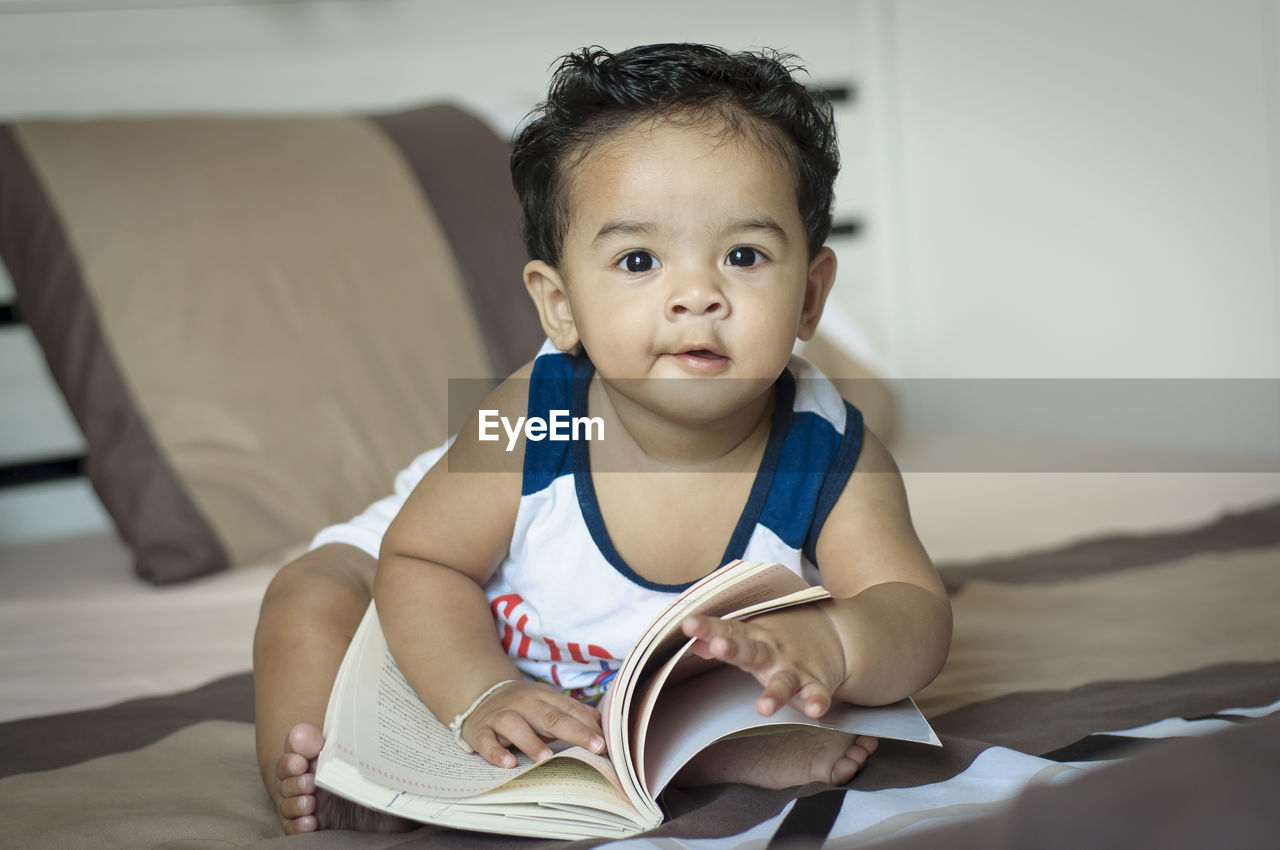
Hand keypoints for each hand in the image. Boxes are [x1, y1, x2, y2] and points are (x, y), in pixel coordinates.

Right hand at [460, 680, 606, 767]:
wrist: (481, 696)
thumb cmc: (524, 706)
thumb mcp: (548, 703)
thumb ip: (573, 713)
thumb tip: (602, 724)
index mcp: (543, 697)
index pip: (569, 710)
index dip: (588, 726)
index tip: (605, 743)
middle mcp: (523, 704)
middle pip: (549, 716)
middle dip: (574, 731)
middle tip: (594, 747)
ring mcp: (500, 716)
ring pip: (514, 725)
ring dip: (530, 741)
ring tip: (546, 758)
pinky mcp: (480, 731)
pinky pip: (486, 741)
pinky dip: (495, 752)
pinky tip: (508, 763)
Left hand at [681, 604, 846, 717]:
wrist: (836, 633)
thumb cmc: (781, 637)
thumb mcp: (751, 634)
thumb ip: (722, 640)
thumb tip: (692, 643)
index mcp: (752, 637)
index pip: (726, 630)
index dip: (706, 628)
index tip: (687, 625)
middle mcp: (772, 651)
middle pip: (750, 651)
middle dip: (733, 650)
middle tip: (718, 646)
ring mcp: (795, 668)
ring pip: (783, 682)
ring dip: (774, 694)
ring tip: (764, 707)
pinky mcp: (816, 684)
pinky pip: (817, 695)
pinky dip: (817, 702)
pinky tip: (814, 710)